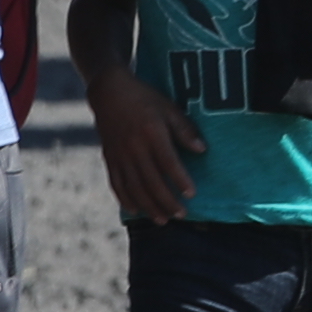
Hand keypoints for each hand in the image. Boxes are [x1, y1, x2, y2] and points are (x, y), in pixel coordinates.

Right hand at [88, 69, 205, 226]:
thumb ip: (184, 130)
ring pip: (134, 187)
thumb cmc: (144, 98)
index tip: (192, 194)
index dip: (180, 180)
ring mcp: (119, 155)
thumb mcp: (168, 108)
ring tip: (162, 219)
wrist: (108, 92)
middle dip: (167, 201)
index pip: (168, 163)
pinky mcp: (109, 158)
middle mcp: (134, 147)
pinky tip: (135, 210)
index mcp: (151, 133)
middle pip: (151, 181)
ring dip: (149, 206)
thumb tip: (202, 150)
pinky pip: (116, 183)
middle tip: (181, 214)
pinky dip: (125, 199)